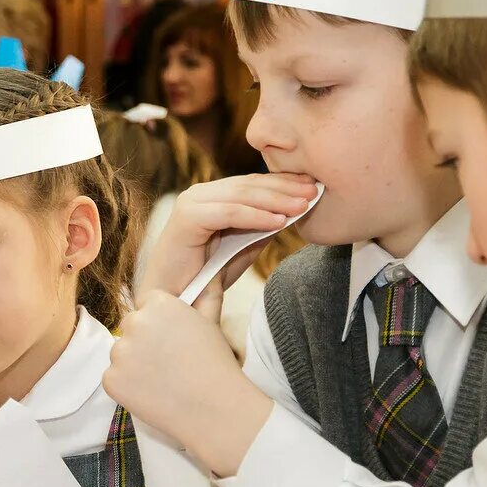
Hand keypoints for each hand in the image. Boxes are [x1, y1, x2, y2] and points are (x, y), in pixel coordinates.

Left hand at [106, 291, 270, 475]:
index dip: (160, 323)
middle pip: (130, 327)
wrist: (213, 409)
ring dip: (134, 364)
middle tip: (168, 362)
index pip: (147, 304)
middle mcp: (135, 323)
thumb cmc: (216, 365)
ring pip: (121, 353)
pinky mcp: (110, 379)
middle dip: (143, 341)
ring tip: (162, 380)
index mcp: (158, 305)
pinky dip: (127, 386)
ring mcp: (119, 352)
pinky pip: (113, 377)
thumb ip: (206, 295)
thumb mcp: (212, 323)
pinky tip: (151, 393)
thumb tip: (211, 274)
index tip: (172, 340)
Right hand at [140, 173, 317, 296]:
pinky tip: (279, 221)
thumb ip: (260, 229)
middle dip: (285, 188)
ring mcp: (190, 203)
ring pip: (241, 195)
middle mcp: (198, 194)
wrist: (172, 302)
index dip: (284, 184)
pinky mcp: (186, 217)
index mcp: (210, 197)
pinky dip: (256, 216)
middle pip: (249, 185)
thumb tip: (292, 211)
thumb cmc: (204, 279)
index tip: (313, 187)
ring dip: (276, 200)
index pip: (252, 184)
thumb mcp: (241, 249)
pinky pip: (228, 212)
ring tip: (303, 205)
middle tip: (315, 191)